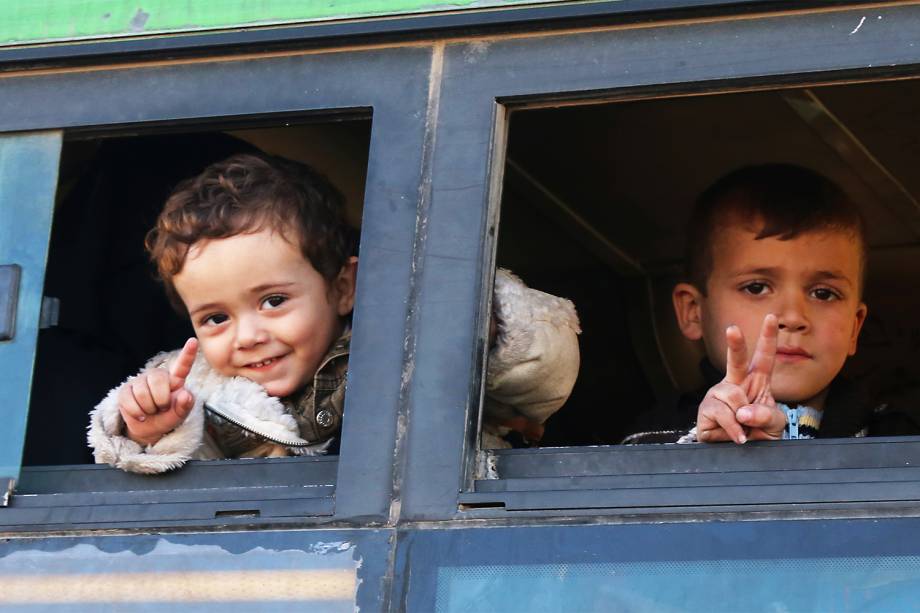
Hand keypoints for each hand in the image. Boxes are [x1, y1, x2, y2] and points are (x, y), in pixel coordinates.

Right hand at [118, 338, 197, 446]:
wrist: (148, 428)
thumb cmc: (168, 417)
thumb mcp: (179, 415)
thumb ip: (184, 406)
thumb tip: (185, 394)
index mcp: (175, 379)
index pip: (183, 365)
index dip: (188, 354)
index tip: (193, 341)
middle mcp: (157, 376)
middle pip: (158, 380)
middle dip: (161, 400)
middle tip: (162, 408)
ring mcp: (140, 381)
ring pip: (142, 393)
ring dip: (148, 408)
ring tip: (151, 411)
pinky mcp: (126, 390)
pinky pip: (129, 400)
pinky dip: (136, 413)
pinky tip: (141, 415)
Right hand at [696, 314, 786, 443]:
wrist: (740, 458)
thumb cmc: (758, 434)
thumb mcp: (775, 425)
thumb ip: (766, 416)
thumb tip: (743, 411)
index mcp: (756, 383)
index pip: (764, 358)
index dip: (768, 338)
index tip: (771, 318)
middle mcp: (735, 384)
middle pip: (736, 361)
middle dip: (735, 344)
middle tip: (732, 329)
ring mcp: (718, 396)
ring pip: (732, 395)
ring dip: (742, 416)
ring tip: (744, 428)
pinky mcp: (706, 410)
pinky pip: (721, 413)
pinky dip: (733, 428)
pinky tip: (737, 436)